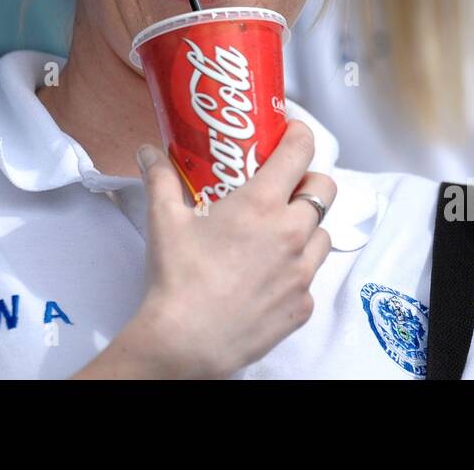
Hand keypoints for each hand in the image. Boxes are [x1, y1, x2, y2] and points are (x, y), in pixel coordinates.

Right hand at [103, 121, 336, 378]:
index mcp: (262, 204)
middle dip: (310, 180)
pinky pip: (310, 278)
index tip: (292, 131)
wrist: (186, 341)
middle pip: (325, 189)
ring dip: (307, 227)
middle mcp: (292, 233)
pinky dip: (295, 271)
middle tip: (286, 185)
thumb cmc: (177, 278)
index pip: (300, 152)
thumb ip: (161, 179)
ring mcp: (302, 272)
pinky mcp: (303, 305)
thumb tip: (148, 152)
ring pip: (323, 234)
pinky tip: (268, 276)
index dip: (300, 134)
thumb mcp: (165, 221)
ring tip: (277, 233)